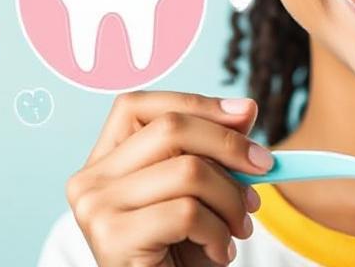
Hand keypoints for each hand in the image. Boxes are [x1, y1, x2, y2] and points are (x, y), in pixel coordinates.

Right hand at [65, 91, 275, 266]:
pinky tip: (218, 250)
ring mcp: (95, 207)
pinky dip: (218, 231)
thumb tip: (246, 109)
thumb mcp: (203, 192)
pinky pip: (187, 213)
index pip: (139, 105)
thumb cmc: (182, 250)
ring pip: (189, 171)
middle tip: (265, 170)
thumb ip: (216, 149)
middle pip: (170, 128)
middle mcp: (89, 178)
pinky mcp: (112, 237)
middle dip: (230, 146)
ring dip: (232, 200)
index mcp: (105, 159)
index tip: (247, 115)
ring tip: (240, 226)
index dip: (196, 104)